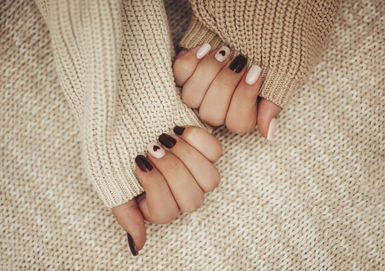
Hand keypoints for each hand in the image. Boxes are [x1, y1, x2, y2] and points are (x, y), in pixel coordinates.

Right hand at [112, 126, 221, 254]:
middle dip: (172, 170)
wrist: (125, 113)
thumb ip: (125, 212)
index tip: (139, 161)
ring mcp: (196, 172)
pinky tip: (179, 128)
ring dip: (187, 156)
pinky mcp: (206, 150)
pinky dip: (199, 138)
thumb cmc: (115, 147)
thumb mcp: (109, 179)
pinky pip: (216, 152)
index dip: (155, 186)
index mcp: (157, 205)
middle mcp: (180, 192)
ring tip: (166, 137)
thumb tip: (139, 246)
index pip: (166, 212)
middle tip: (153, 147)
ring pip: (209, 179)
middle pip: (192, 199)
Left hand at [173, 44, 280, 139]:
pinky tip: (207, 47)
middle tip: (240, 60)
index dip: (243, 99)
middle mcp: (220, 105)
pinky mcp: (186, 71)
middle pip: (211, 114)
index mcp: (245, 110)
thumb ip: (273, 103)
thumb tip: (268, 133)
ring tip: (225, 51)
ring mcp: (201, 89)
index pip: (237, 124)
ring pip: (192, 97)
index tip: (255, 73)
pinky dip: (192, 60)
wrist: (257, 15)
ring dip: (209, 72)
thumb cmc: (273, 44)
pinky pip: (179, 75)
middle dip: (226, 84)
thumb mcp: (283, 71)